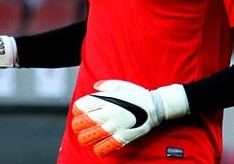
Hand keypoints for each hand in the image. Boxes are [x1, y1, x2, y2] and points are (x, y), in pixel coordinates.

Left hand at [71, 80, 188, 156]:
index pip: (81, 106)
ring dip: (85, 138)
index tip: (80, 111)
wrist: (155, 106)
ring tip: (88, 137)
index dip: (77, 110)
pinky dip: (99, 149)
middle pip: (81, 123)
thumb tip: (95, 87)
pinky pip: (104, 148)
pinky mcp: (122, 138)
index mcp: (105, 100)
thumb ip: (106, 86)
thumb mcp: (121, 85)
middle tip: (81, 126)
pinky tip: (100, 147)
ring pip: (88, 137)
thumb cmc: (137, 95)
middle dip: (78, 125)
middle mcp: (107, 113)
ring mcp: (113, 127)